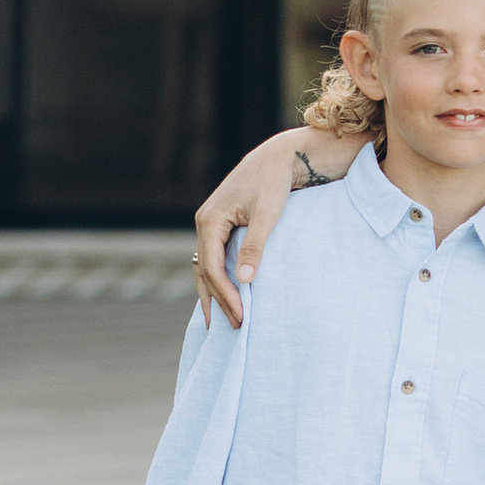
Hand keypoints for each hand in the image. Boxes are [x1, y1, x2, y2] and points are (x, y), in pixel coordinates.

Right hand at [193, 128, 343, 325]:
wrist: (280, 156)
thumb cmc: (275, 182)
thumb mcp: (268, 214)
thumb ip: (255, 245)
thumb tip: (245, 279)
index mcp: (211, 220)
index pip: (212, 267)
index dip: (225, 295)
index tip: (240, 316)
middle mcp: (205, 221)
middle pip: (205, 270)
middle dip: (219, 300)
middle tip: (233, 327)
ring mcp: (211, 222)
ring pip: (207, 265)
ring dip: (214, 292)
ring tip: (220, 321)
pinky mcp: (221, 223)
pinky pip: (214, 257)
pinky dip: (217, 277)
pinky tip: (224, 294)